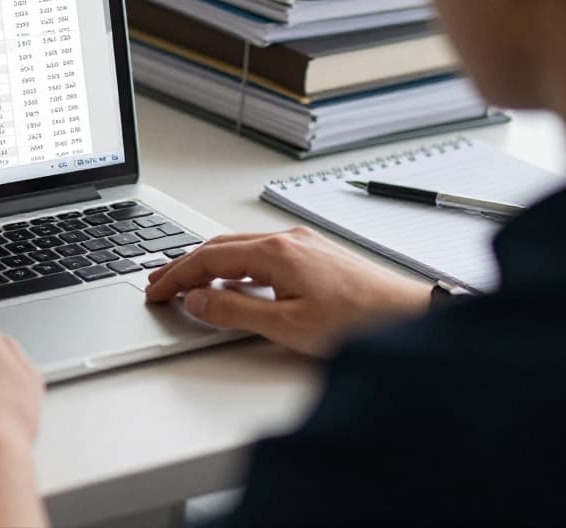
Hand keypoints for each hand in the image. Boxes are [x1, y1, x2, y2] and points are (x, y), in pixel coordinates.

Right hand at [144, 227, 430, 355]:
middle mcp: (286, 240)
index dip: (175, 275)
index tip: (154, 291)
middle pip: (219, 247)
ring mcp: (302, 245)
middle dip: (183, 265)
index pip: (207, 258)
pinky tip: (231, 281)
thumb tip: (198, 300)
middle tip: (158, 284)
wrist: (412, 317)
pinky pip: (260, 253)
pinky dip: (233, 266)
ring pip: (239, 248)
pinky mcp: (315, 255)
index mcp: (274, 252)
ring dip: (208, 264)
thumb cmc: (359, 322)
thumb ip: (235, 311)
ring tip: (186, 282)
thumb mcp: (287, 325)